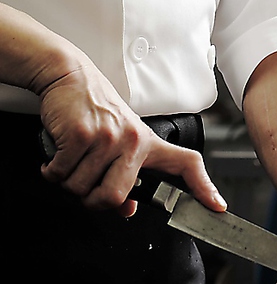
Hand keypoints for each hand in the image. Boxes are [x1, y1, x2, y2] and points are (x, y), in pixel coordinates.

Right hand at [39, 63, 226, 216]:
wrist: (70, 75)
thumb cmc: (96, 108)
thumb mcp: (120, 139)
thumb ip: (126, 176)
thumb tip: (126, 209)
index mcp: (148, 143)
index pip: (187, 164)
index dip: (203, 187)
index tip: (216, 205)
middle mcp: (133, 141)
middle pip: (115, 196)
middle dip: (94, 201)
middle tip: (86, 189)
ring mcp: (107, 138)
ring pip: (82, 188)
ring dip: (69, 183)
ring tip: (71, 163)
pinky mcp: (81, 135)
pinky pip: (62, 173)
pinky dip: (53, 172)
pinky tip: (57, 158)